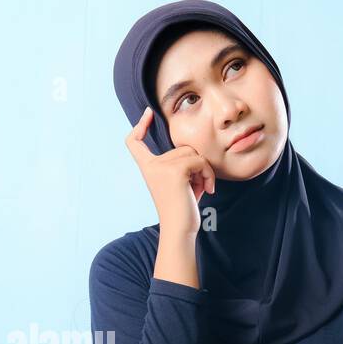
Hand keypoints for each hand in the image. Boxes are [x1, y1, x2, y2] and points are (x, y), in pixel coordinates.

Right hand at [125, 106, 215, 236]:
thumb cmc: (183, 208)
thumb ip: (181, 163)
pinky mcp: (175, 171)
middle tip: (197, 185)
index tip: (147, 114)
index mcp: (148, 168)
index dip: (139, 127)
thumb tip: (192, 147)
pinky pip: (200, 161)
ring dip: (204, 170)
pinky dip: (208, 174)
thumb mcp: (179, 182)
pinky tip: (207, 190)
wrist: (180, 230)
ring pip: (193, 153)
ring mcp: (161, 167)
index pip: (134, 143)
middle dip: (196, 164)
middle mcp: (151, 166)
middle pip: (181, 147)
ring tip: (201, 188)